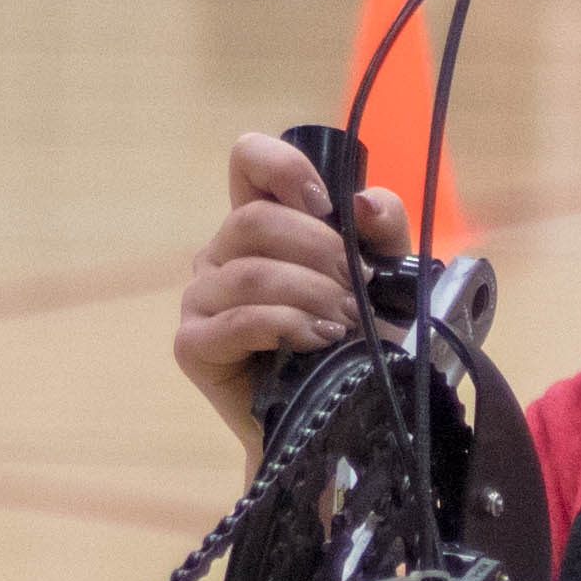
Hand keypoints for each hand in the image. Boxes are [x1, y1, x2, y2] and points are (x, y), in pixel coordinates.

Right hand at [179, 131, 406, 464]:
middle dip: (319, 251)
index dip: (283, 168)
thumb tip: (366, 202)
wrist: (335, 420)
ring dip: (309, 294)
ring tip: (346, 323)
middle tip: (358, 290)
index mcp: (261, 223)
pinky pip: (236, 321)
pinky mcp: (194, 344)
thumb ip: (384, 233)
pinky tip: (317, 340)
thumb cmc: (355, 344)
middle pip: (254, 220)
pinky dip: (284, 326)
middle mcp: (222, 253)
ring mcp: (202, 297)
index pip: (249, 160)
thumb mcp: (386, 281)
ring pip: (249, 272)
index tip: (326, 205)